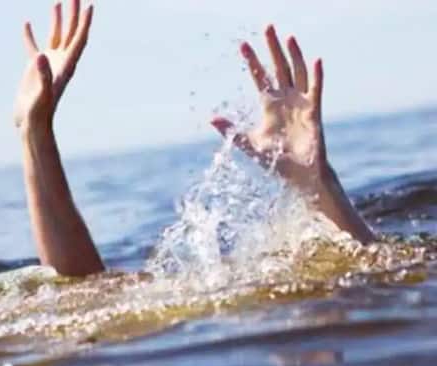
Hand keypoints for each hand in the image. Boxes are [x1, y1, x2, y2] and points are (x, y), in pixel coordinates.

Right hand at [13, 0, 92, 131]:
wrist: (32, 125)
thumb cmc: (39, 113)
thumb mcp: (42, 94)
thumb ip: (43, 75)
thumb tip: (41, 55)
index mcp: (66, 67)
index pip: (79, 40)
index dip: (85, 23)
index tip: (89, 5)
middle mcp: (61, 63)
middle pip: (70, 34)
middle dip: (74, 15)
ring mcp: (48, 65)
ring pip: (55, 37)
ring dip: (58, 20)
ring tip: (58, 2)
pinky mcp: (35, 69)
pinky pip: (33, 46)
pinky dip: (30, 36)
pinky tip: (27, 23)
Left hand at [212, 25, 325, 190]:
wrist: (297, 174)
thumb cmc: (275, 160)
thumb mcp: (249, 143)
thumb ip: (232, 131)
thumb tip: (211, 119)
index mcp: (269, 105)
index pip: (260, 77)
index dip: (252, 61)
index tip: (242, 45)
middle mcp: (285, 99)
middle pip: (279, 68)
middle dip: (272, 48)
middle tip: (267, 28)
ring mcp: (300, 103)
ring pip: (297, 73)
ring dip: (294, 55)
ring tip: (289, 37)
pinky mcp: (314, 112)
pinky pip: (316, 90)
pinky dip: (316, 76)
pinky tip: (316, 60)